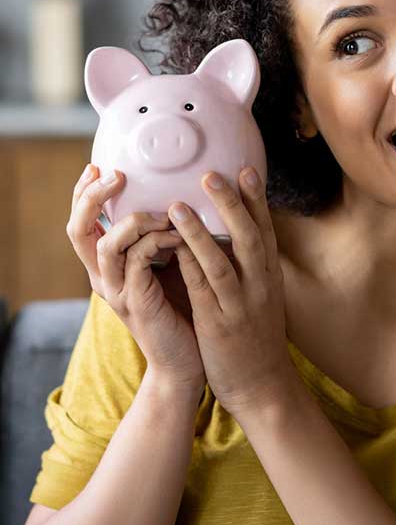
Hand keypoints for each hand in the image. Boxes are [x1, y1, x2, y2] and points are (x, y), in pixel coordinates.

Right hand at [66, 164, 205, 392]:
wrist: (188, 359)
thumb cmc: (184, 306)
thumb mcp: (170, 263)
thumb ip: (164, 235)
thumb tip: (180, 195)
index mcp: (108, 264)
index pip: (84, 222)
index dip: (84, 193)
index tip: (98, 164)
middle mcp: (103, 276)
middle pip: (79, 229)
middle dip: (92, 197)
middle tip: (116, 174)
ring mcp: (116, 291)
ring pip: (106, 244)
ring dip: (134, 220)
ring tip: (163, 211)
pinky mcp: (136, 304)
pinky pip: (137, 262)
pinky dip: (156, 242)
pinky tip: (178, 236)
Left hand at [169, 167, 293, 415]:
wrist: (263, 385)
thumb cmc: (257, 338)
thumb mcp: (264, 298)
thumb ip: (253, 268)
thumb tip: (239, 237)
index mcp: (270, 277)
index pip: (265, 231)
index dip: (256, 200)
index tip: (246, 169)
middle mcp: (260, 285)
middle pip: (250, 237)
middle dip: (232, 203)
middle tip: (212, 174)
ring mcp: (241, 305)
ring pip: (223, 261)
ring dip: (201, 231)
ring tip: (179, 204)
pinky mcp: (219, 324)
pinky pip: (203, 290)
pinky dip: (188, 265)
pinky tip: (171, 246)